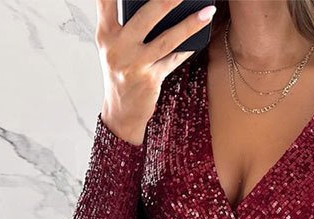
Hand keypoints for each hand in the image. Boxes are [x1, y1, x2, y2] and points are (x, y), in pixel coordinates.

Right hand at [96, 0, 216, 143]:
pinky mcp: (150, 80)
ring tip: (208, 12)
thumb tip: (162, 5)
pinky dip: (186, 49)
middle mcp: (117, 47)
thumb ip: (127, 24)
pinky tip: (199, 39)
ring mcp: (134, 65)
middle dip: (167, 0)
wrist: (121, 112)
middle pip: (145, 16)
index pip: (106, 0)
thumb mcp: (115, 46)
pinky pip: (173, 60)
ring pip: (166, 39)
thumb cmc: (121, 72)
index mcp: (105, 33)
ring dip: (190, 25)